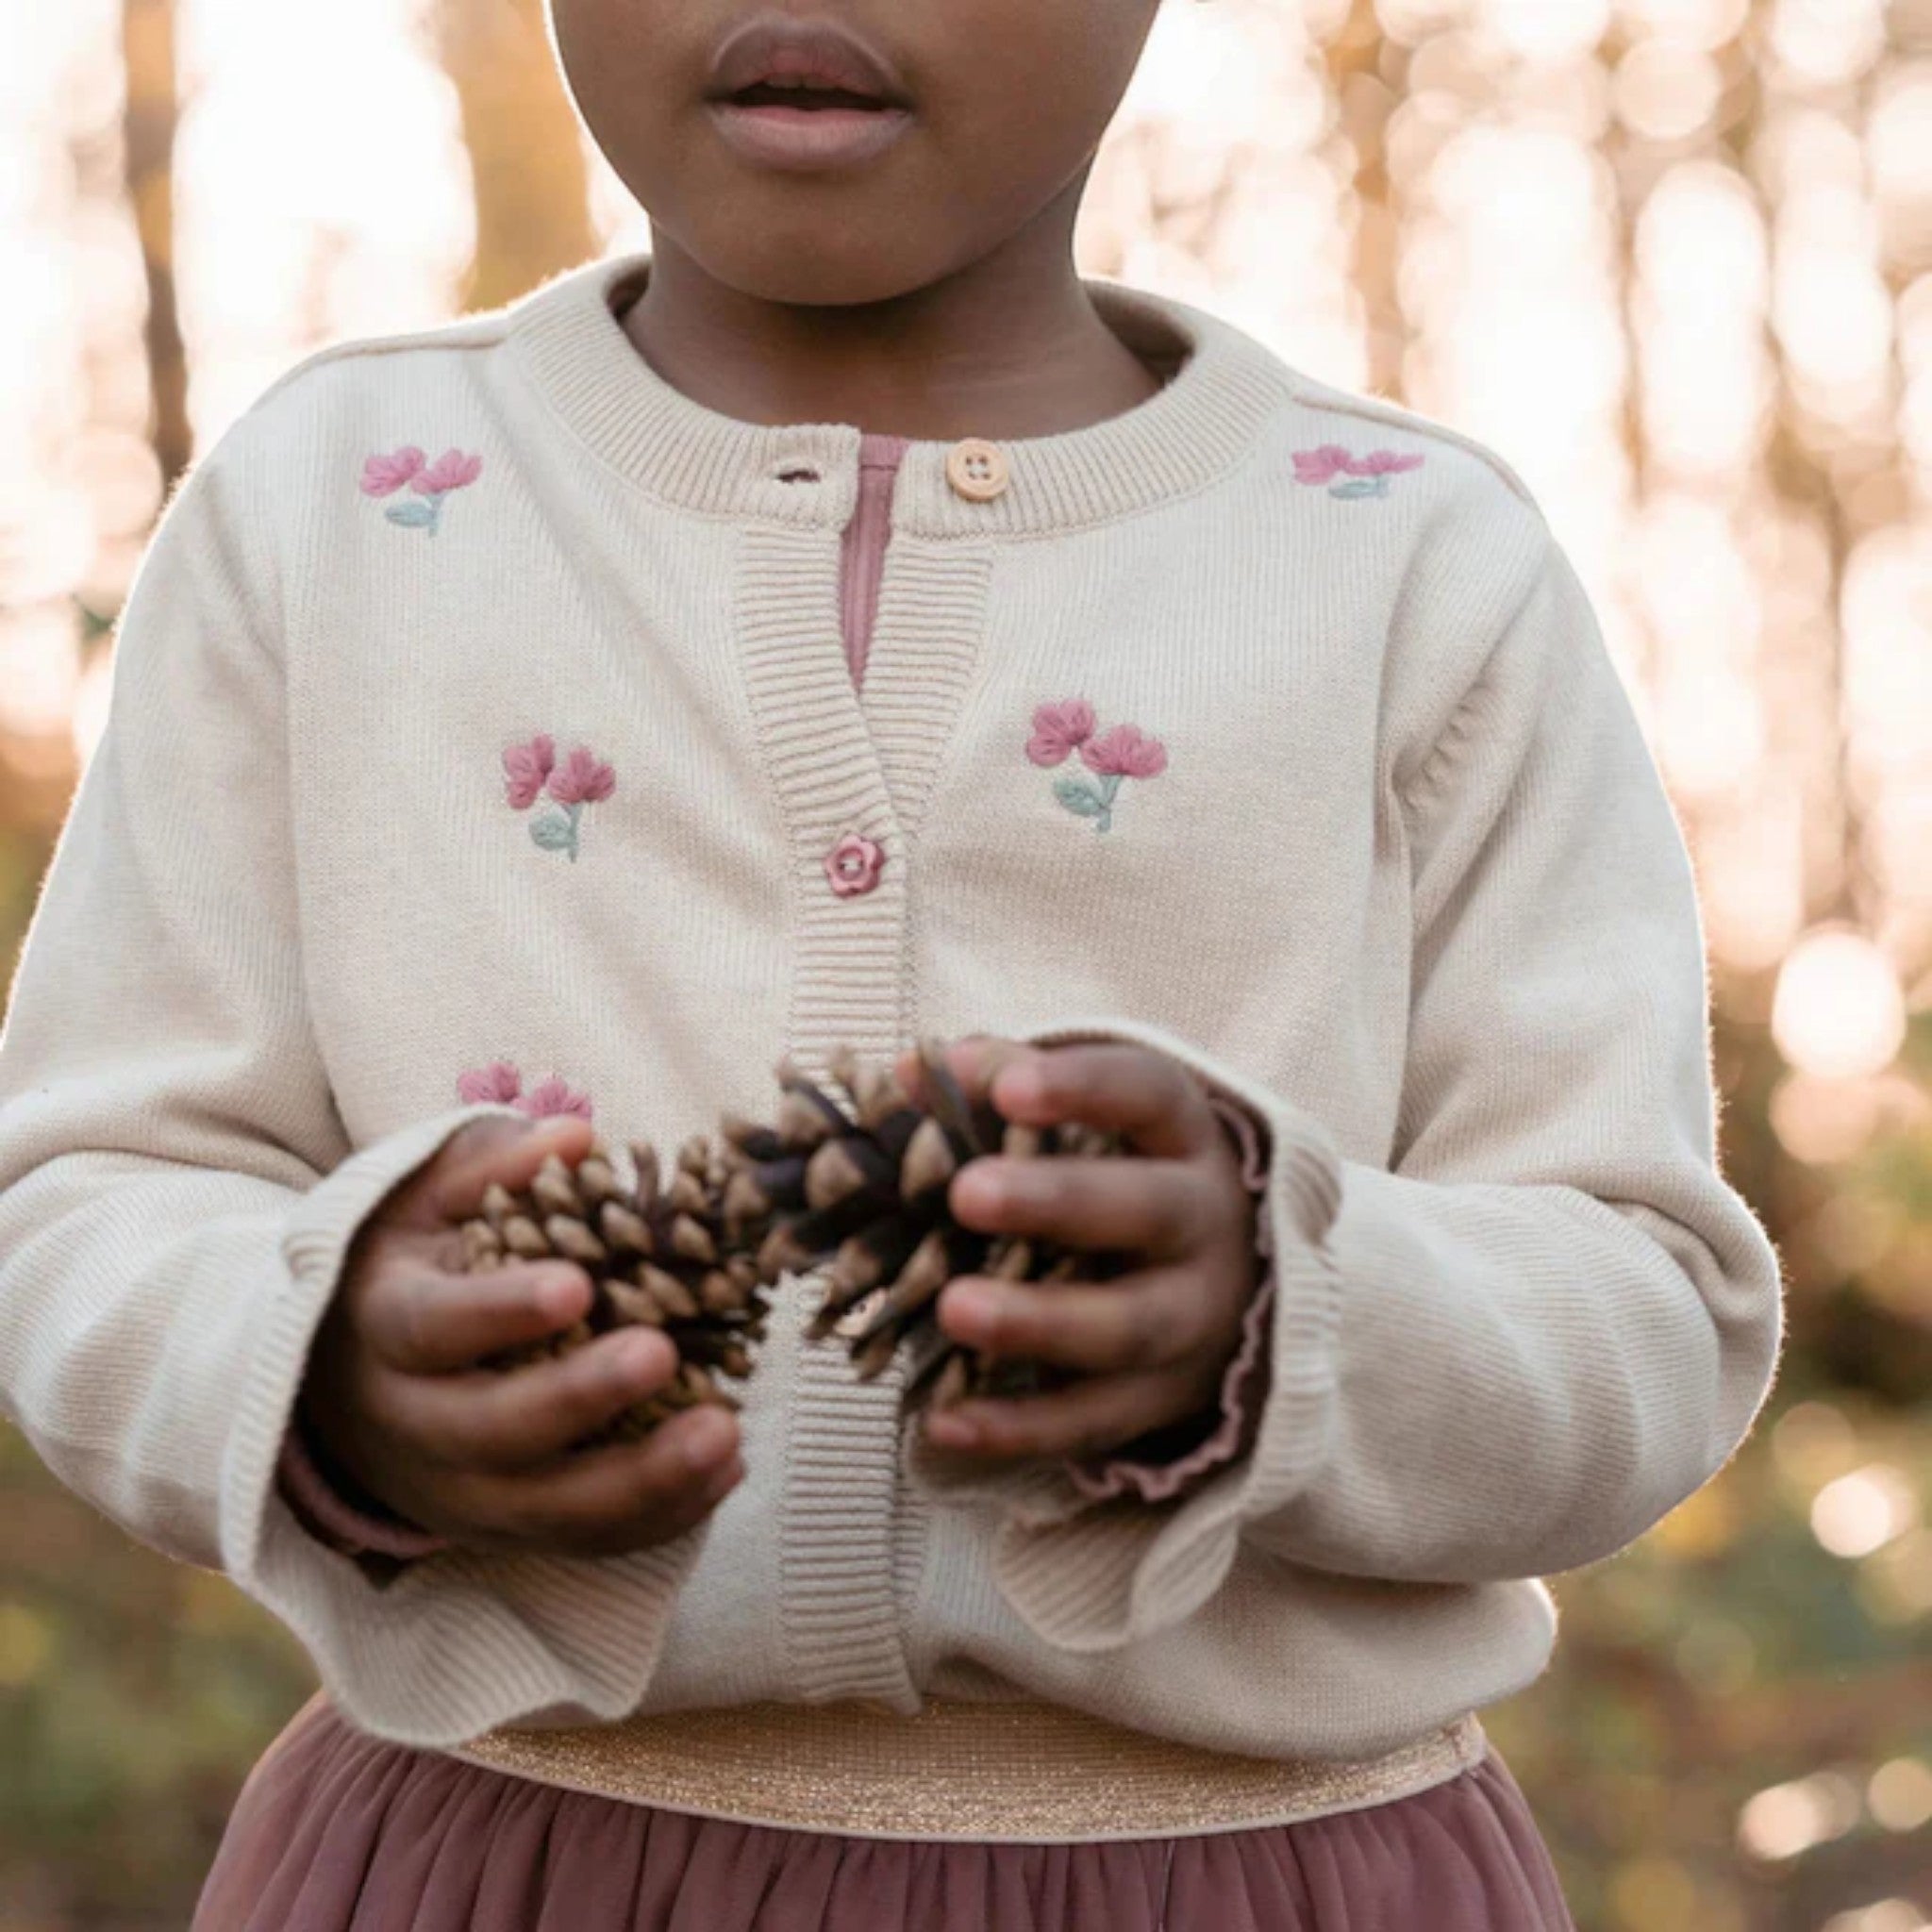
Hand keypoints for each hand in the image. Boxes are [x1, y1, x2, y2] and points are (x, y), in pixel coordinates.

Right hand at [299, 1113, 743, 1556]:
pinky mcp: (503, 1532)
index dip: (499, 1312)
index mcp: (382, 1328)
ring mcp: (455, 1491)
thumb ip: (496, 1167)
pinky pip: (582, 1541)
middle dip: (580, 1399)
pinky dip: (658, 1516)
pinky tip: (726, 1468)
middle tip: (662, 1354)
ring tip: (726, 1434)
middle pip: (488, 1432)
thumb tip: (575, 1138)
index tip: (577, 1285)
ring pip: (543, 1510)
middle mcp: (410, 1424)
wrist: (342, 1380)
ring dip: (641, 1481)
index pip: (431, 1329)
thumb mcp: (425, 1201)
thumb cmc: (411, 1265)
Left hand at [896, 1038, 1260, 1465]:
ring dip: (1037, 1321)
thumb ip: (1005, 1083)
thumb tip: (914, 1072)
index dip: (1082, 1087)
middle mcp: (1204, 1224)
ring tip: (953, 1309)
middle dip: (1058, 1201)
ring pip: (1126, 1326)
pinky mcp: (1166, 1399)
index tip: (1010, 1086)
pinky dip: (1017, 1427)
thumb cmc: (1129, 1178)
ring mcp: (1194, 1318)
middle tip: (967, 1194)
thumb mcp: (1094, 1122)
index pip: (1146, 1093)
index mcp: (1182, 1137)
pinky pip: (1093, 1420)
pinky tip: (941, 1420)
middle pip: (1146, 1209)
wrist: (1235, 1286)